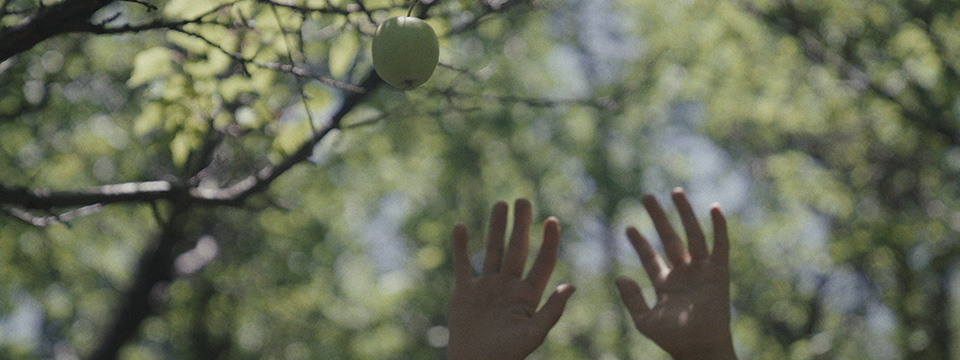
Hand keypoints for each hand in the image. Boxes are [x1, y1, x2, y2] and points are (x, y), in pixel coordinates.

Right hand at [447, 199, 575, 359]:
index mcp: (528, 295)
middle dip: (520, 225)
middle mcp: (509, 286)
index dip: (548, 241)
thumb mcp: (532, 335)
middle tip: (523, 200)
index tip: (551, 220)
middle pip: (517, 249)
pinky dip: (460, 246)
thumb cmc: (506, 356)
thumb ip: (551, 311)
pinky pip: (462, 264)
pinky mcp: (464, 292)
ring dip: (496, 228)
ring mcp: (486, 287)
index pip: (542, 262)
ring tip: (500, 204)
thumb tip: (571, 287)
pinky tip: (460, 226)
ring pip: (492, 250)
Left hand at [616, 188, 736, 359]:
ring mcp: (701, 271)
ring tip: (675, 191)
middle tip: (646, 196)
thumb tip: (619, 277)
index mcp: (666, 284)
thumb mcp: (645, 320)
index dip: (639, 242)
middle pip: (669, 238)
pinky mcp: (719, 273)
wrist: (699, 349)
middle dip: (659, 217)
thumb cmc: (674, 340)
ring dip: (685, 213)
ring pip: (692, 236)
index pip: (650, 257)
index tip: (628, 226)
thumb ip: (631, 299)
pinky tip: (714, 209)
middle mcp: (683, 274)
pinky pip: (720, 246)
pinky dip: (719, 228)